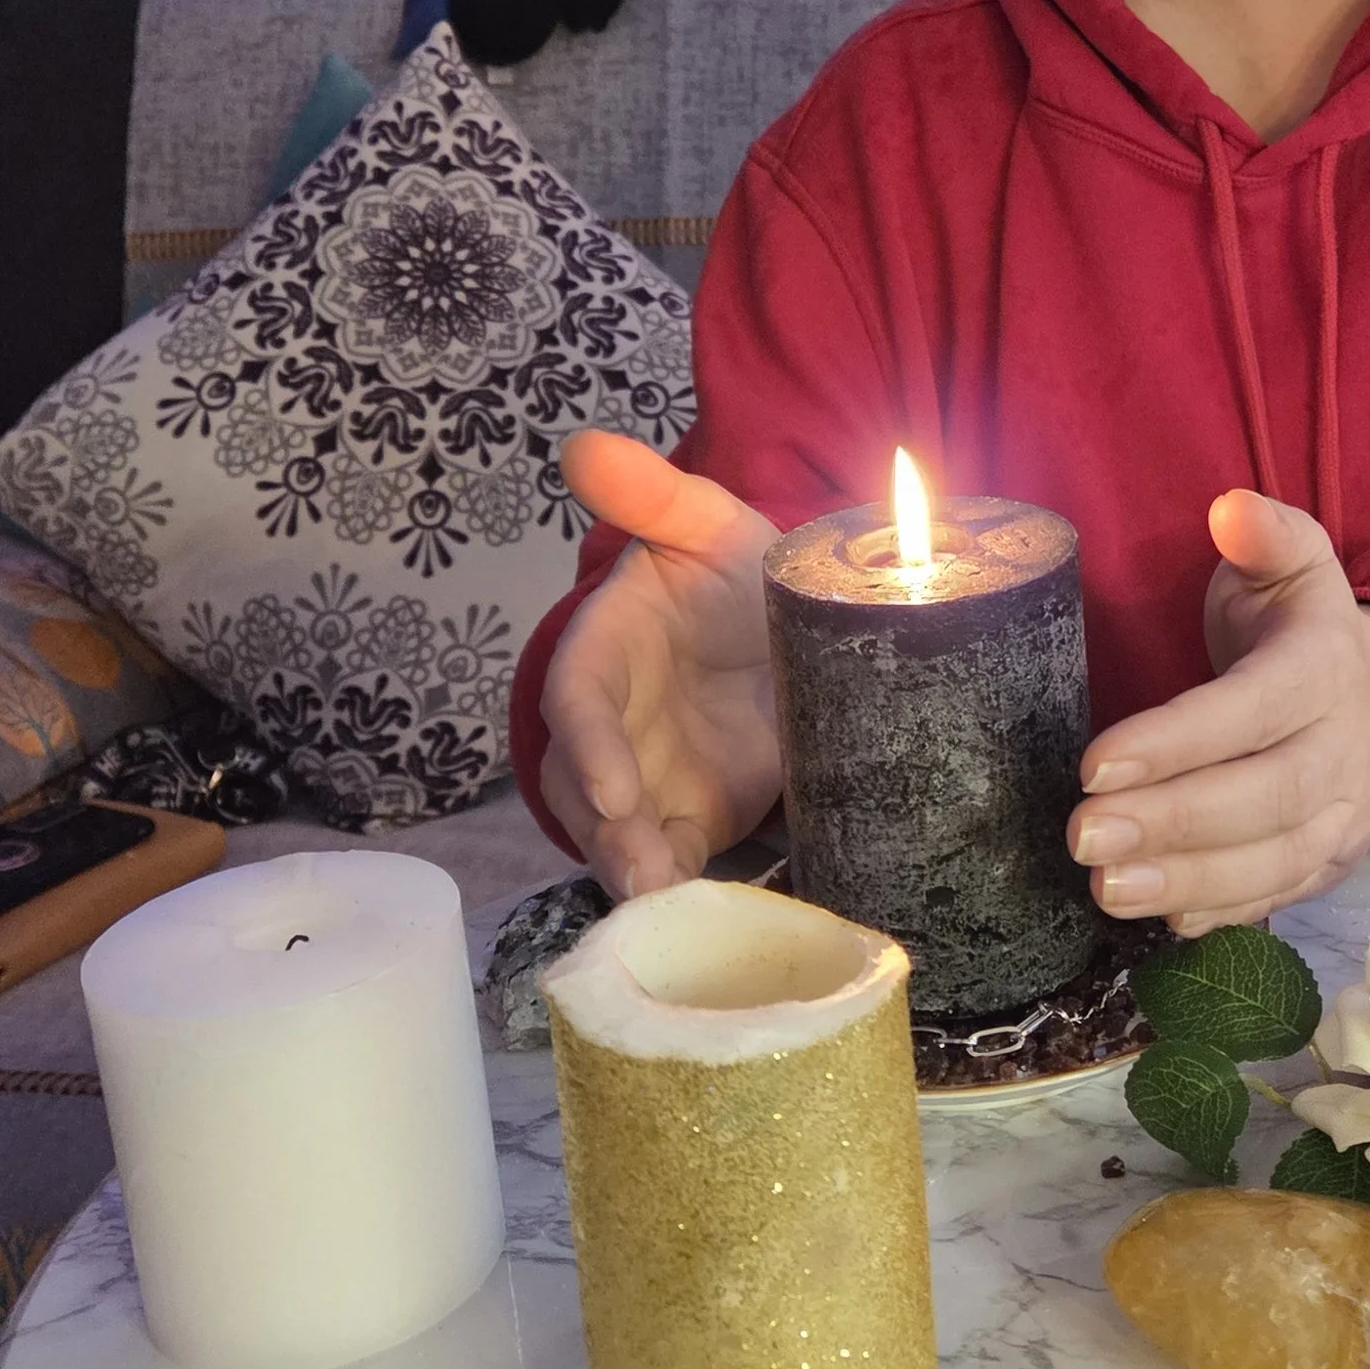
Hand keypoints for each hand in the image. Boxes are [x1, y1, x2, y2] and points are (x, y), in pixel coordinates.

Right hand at [537, 430, 784, 900]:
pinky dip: (679, 894)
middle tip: (644, 871)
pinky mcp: (689, 819)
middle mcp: (613, 725)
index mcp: (606, 650)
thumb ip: (654, 495)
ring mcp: (646, 780)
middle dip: (608, 832)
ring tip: (666, 905)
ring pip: (616, 836)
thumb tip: (585, 445)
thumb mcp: (710, 526)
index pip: (580, 699)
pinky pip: (672, 864)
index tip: (613, 786)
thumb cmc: (732, 576)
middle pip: (584, 788)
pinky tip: (697, 923)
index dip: (590, 744)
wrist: (789, 632)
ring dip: (636, 873)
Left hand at [1069, 491, 1369, 933]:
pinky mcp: (1329, 865)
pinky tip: (1160, 921)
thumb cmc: (1299, 630)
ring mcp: (1343, 815)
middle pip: (1266, 797)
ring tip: (1105, 888)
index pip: (1253, 709)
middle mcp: (1345, 749)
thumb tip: (1230, 510)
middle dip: (1172, 822)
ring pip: (1275, 860)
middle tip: (1082, 835)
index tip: (1094, 765)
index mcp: (1327, 668)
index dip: (1177, 741)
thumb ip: (1266, 535)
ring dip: (1188, 881)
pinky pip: (1278, 897)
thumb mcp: (1293, 564)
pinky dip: (1222, 914)